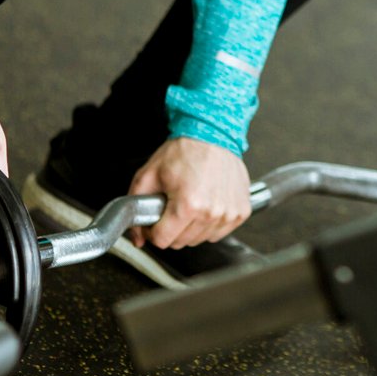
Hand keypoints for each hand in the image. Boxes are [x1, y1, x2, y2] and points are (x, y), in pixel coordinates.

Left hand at [128, 137, 251, 249]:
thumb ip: (135, 207)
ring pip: (200, 239)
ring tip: (191, 202)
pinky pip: (220, 232)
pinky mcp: (241, 211)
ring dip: (192, 227)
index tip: (156, 220)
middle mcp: (211, 212)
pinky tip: (207, 203)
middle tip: (172, 205)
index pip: (163, 240)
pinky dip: (211, 223)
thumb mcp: (148, 174)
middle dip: (172, 228)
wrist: (213, 134)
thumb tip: (137, 237)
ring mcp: (228, 213)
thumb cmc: (184, 150)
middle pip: (182, 242)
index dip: (153, 231)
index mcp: (187, 205)